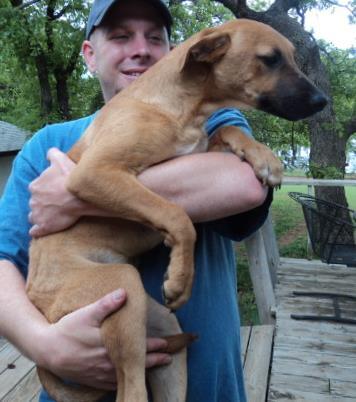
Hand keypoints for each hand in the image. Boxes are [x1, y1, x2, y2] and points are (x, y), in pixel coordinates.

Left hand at [28, 148, 84, 236]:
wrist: (79, 197)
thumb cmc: (70, 179)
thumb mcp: (61, 160)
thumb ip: (52, 154)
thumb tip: (49, 153)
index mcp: (35, 186)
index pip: (36, 188)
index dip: (46, 189)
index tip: (56, 190)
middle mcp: (33, 200)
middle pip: (35, 202)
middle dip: (43, 202)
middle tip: (57, 202)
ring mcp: (38, 215)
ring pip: (34, 215)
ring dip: (41, 215)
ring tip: (53, 215)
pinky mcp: (44, 227)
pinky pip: (36, 231)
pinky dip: (38, 230)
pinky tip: (43, 229)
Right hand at [37, 289, 170, 389]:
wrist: (47, 349)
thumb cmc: (67, 329)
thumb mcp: (86, 313)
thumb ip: (106, 304)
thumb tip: (124, 292)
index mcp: (109, 346)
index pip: (136, 347)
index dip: (153, 346)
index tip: (165, 344)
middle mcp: (107, 362)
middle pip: (135, 363)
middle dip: (153, 360)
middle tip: (168, 358)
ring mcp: (100, 373)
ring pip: (126, 374)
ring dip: (142, 371)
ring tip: (155, 368)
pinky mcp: (93, 379)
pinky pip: (113, 383)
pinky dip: (124, 380)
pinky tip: (130, 378)